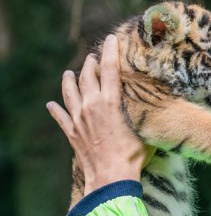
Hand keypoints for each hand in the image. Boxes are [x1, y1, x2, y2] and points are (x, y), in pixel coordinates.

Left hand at [47, 34, 152, 194]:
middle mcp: (91, 106)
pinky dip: (55, 109)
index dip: (110, 51)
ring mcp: (79, 119)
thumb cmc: (132, 154)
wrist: (111, 176)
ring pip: (69, 92)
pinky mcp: (72, 133)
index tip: (111, 38)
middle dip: (89, 63)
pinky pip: (60, 116)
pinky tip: (51, 104)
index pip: (110, 69)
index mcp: (110, 101)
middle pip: (87, 76)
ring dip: (69, 81)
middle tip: (92, 56)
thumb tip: (155, 103)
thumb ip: (142, 112)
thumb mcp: (143, 128)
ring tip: (68, 73)